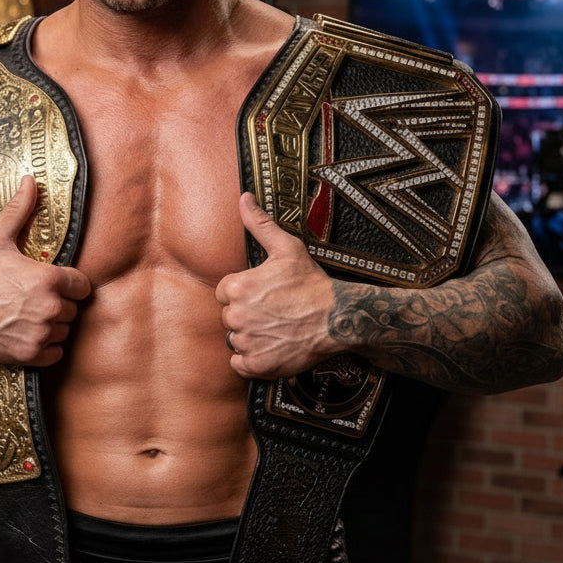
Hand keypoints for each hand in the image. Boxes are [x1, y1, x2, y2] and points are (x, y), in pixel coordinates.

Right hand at [0, 175, 90, 365]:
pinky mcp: (31, 354)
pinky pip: (55, 353)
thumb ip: (19, 210)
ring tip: (28, 316)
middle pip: (72, 309)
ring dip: (51, 326)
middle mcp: (49, 307)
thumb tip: (29, 181)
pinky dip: (46, 347)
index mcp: (49, 278)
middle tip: (33, 300)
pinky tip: (28, 334)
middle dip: (58, 304)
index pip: (82, 285)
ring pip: (63, 331)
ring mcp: (40, 332)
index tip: (53, 285)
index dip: (69, 284)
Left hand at [216, 193, 336, 379]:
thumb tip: (244, 198)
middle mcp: (237, 316)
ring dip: (250, 336)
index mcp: (238, 288)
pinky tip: (271, 347)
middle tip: (272, 312)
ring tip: (274, 328)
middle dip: (246, 315)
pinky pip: (239, 364)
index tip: (263, 295)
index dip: (243, 293)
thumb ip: (259, 224)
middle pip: (229, 317)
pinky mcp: (257, 365)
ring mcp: (247, 342)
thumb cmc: (312, 283)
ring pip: (235, 339)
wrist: (338, 318)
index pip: (224, 293)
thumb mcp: (287, 248)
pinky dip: (252, 359)